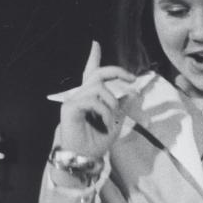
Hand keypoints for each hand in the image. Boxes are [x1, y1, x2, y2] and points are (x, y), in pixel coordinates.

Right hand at [57, 42, 135, 160]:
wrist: (84, 158)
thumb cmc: (96, 142)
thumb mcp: (115, 122)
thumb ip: (122, 107)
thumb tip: (132, 93)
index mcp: (91, 98)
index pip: (91, 73)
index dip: (93, 58)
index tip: (95, 44)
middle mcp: (81, 96)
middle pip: (98, 74)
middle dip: (117, 71)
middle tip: (132, 79)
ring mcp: (74, 100)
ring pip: (98, 87)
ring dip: (112, 102)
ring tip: (112, 118)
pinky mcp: (70, 108)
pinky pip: (92, 100)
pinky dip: (104, 111)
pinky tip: (105, 122)